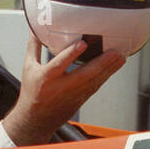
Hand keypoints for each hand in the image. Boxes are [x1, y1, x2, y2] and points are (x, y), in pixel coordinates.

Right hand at [0, 33, 125, 145]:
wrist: (36, 120)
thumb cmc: (32, 92)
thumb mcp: (29, 68)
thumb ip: (34, 47)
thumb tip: (33, 28)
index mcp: (47, 77)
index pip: (60, 64)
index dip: (71, 54)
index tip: (83, 43)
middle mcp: (62, 87)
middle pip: (85, 75)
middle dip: (102, 63)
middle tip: (115, 52)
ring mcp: (73, 95)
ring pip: (94, 81)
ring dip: (109, 69)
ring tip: (121, 57)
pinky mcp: (81, 99)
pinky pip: (96, 86)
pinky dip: (106, 76)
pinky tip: (114, 67)